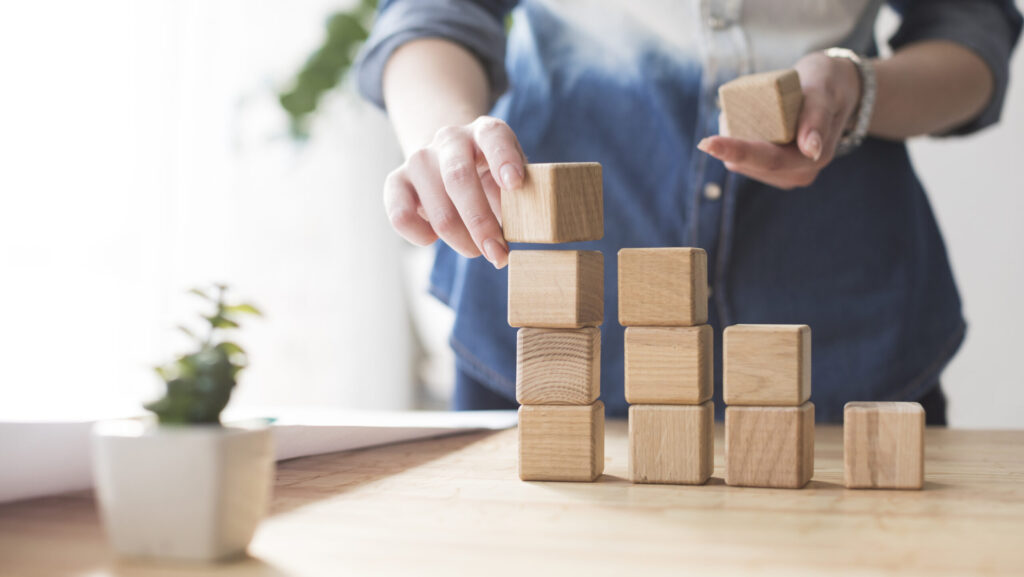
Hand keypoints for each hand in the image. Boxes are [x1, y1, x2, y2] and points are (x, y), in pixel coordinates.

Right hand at [383, 116, 524, 268]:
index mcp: (484, 131)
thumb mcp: (510, 178)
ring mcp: (419, 159)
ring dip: (461, 240)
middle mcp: (450, 139)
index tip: (515, 184)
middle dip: (481, 224)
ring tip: (477, 250)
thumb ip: (518, 197)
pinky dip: (420, 236)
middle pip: (458, 179)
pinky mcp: (396, 181)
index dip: (503, 159)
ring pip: (437, 210)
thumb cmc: (491, 176)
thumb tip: (520, 229)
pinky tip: (435, 238)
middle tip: (498, 254)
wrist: (448, 162)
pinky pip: (400, 216)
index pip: (493, 136)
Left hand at [697, 51, 861, 189]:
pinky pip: (744, 160)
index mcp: (813, 159)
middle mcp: (799, 173)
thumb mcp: (823, 91)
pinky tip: (741, 125)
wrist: (835, 90)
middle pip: (749, 164)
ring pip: (742, 163)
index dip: (736, 151)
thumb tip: (811, 150)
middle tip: (725, 112)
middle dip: (729, 141)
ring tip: (742, 112)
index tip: (706, 143)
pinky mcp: (773, 170)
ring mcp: (786, 175)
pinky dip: (737, 142)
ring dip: (732, 141)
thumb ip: (817, 118)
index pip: (769, 160)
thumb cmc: (828, 84)